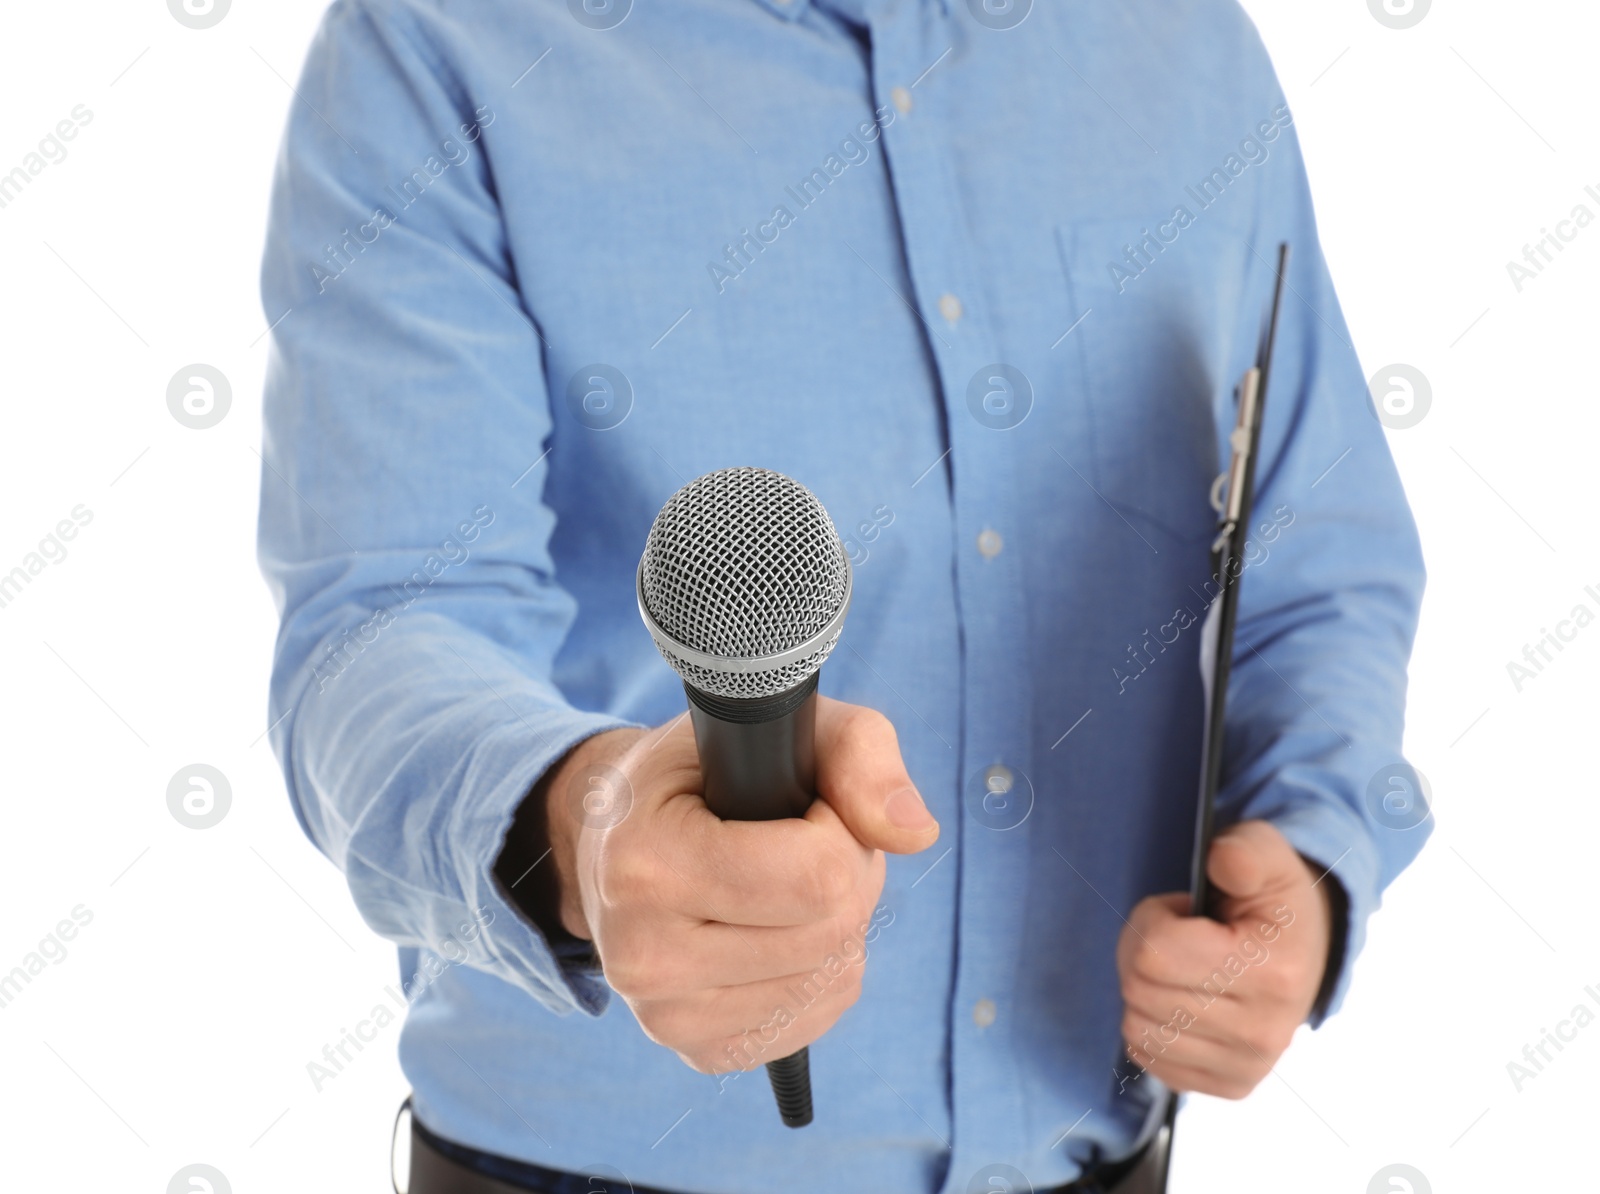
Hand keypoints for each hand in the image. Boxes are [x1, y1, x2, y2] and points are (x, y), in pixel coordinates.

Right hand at [534, 698, 938, 1072]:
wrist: (618, 834)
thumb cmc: (705, 771)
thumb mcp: (771, 723)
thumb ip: (857, 753)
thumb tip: (916, 833)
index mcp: (644, 866)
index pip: (818, 876)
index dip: (840, 828)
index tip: (806, 801)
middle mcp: (643, 956)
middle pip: (833, 930)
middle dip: (847, 873)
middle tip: (806, 836)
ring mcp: (667, 1017)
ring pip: (834, 977)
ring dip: (840, 919)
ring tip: (786, 878)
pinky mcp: (701, 1052)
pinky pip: (818, 1016)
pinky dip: (822, 967)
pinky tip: (778, 927)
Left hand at [1116, 820, 1332, 1098]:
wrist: (1307, 950)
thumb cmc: (1274, 900)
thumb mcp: (1265, 855)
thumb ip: (1243, 850)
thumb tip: (1224, 860)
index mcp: (1274, 973)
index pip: (1155, 953)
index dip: (1154, 919)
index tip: (1183, 911)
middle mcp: (1263, 1032)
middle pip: (1139, 990)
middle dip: (1142, 951)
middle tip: (1177, 936)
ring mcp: (1246, 1066)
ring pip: (1136, 1028)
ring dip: (1144, 989)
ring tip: (1181, 967)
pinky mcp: (1229, 1085)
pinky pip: (1147, 1057)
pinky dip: (1150, 1023)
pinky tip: (1181, 1000)